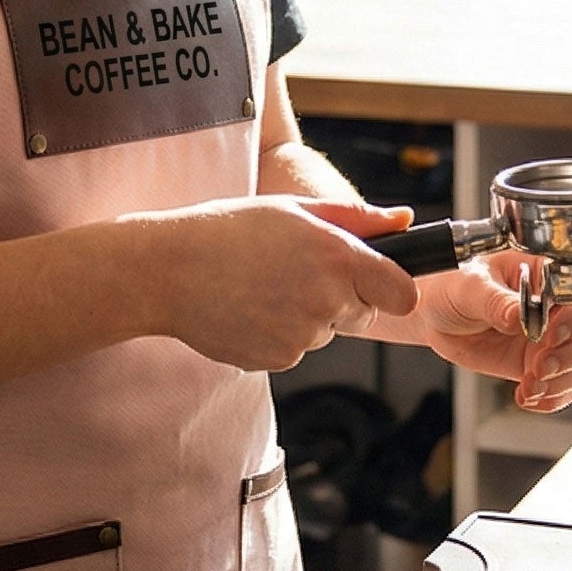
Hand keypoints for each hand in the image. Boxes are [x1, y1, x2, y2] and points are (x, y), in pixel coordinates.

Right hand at [133, 195, 417, 373]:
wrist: (168, 270)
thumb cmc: (228, 229)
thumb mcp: (293, 210)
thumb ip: (356, 218)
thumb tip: (404, 219)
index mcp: (336, 256)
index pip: (402, 292)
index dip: (392, 287)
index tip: (374, 281)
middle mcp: (325, 299)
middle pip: (364, 313)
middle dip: (343, 298)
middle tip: (297, 272)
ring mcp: (302, 335)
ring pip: (326, 332)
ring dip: (306, 316)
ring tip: (262, 286)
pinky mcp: (278, 360)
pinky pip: (295, 351)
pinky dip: (279, 335)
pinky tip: (249, 308)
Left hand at [414, 252, 571, 410]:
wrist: (436, 316)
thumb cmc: (454, 285)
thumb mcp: (469, 287)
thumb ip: (495, 301)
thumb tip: (518, 315)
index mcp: (547, 273)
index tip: (550, 332)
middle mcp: (559, 305)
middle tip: (539, 365)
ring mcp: (554, 338)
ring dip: (563, 379)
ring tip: (530, 385)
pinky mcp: (542, 365)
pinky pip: (566, 388)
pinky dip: (554, 398)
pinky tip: (530, 397)